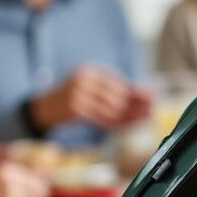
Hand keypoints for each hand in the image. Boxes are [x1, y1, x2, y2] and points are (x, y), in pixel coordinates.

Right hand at [30, 66, 151, 130]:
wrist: (44, 108)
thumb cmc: (74, 98)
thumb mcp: (92, 88)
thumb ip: (116, 91)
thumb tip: (146, 95)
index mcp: (91, 70)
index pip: (119, 81)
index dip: (137, 91)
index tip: (152, 99)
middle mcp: (85, 79)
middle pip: (117, 94)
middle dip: (134, 106)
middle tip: (148, 114)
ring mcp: (78, 93)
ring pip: (111, 108)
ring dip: (126, 117)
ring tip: (138, 121)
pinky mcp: (75, 109)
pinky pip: (100, 118)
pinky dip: (113, 123)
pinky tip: (123, 125)